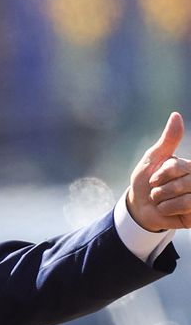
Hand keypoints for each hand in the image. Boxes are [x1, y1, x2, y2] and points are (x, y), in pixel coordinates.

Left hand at [127, 112, 190, 230]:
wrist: (139, 207)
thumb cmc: (146, 181)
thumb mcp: (154, 158)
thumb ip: (168, 139)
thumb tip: (176, 115)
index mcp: (190, 166)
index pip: (176, 167)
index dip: (160, 174)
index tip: (153, 179)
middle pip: (180, 183)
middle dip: (160, 189)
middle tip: (157, 192)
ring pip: (184, 197)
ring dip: (163, 200)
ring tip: (161, 201)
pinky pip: (186, 208)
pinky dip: (168, 209)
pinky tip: (166, 209)